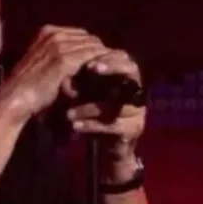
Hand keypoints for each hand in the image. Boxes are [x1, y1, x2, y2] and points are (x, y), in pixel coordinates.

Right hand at [0, 25, 108, 121]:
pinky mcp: (64, 59)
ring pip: (94, 46)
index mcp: (47, 32)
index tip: (100, 63)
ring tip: (115, 73)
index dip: (92, 49)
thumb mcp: (44, 65)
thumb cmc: (28, 88)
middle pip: (89, 39)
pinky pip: (92, 57)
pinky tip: (111, 76)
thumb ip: (60, 57)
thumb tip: (83, 61)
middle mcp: (53, 34)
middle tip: (112, 68)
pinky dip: (103, 65)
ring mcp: (58, 45)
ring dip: (105, 59)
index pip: (80, 35)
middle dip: (100, 52)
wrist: (15, 99)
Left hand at [65, 49, 146, 177]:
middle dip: (111, 68)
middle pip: (131, 72)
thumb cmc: (95, 111)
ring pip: (115, 104)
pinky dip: (91, 125)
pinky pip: (112, 125)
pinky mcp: (134, 129)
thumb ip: (80, 81)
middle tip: (89, 68)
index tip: (88, 63)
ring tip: (68, 113)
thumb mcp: (86, 93)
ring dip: (88, 107)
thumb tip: (64, 78)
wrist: (107, 146)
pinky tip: (75, 126)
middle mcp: (137, 90)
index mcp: (127, 76)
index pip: (123, 58)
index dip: (108, 58)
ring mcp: (138, 110)